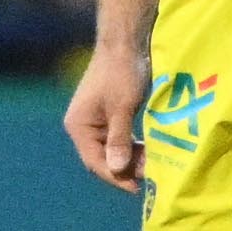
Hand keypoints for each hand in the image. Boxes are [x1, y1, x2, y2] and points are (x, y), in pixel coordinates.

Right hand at [65, 39, 148, 191]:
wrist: (125, 42)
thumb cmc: (123, 72)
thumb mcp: (123, 107)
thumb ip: (119, 139)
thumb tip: (117, 170)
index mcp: (79, 125)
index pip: (96, 162)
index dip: (117, 178)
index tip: (140, 189)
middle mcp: (82, 126)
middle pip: (102, 159)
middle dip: (126, 170)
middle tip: (151, 176)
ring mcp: (95, 122)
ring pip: (112, 151)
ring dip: (131, 160)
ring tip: (153, 165)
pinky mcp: (107, 116)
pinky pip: (118, 140)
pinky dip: (132, 147)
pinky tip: (149, 152)